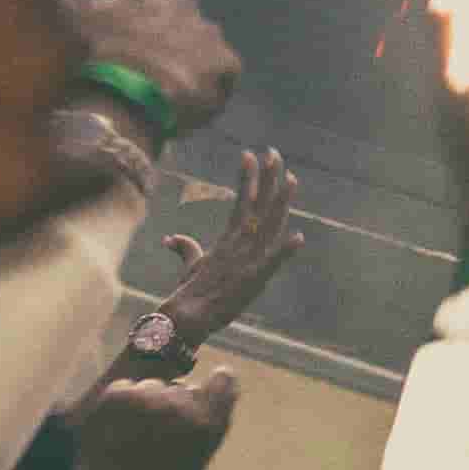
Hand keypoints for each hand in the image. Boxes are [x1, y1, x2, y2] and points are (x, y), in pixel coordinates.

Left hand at [66, 360, 238, 469]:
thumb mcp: (199, 457)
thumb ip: (215, 420)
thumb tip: (223, 375)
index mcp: (205, 422)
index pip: (223, 379)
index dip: (215, 384)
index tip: (205, 395)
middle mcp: (179, 404)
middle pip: (182, 388)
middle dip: (174, 405)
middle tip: (157, 435)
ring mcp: (146, 396)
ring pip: (153, 386)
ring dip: (147, 403)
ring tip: (134, 434)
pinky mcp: (117, 393)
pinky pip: (127, 387)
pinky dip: (122, 403)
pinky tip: (118, 427)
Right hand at [67, 0, 240, 136]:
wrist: (123, 100)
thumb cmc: (91, 62)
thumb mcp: (67, 27)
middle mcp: (178, 5)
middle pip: (179, 13)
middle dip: (168, 32)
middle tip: (151, 64)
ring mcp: (206, 32)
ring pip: (203, 43)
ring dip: (191, 59)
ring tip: (171, 89)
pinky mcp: (226, 61)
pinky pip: (224, 72)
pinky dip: (212, 86)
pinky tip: (192, 103)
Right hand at [140, 148, 305, 360]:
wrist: (185, 316)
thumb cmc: (188, 292)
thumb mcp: (191, 266)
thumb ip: (186, 248)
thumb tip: (169, 239)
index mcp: (229, 239)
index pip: (243, 202)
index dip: (250, 178)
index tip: (251, 155)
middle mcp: (239, 244)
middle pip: (259, 205)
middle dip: (268, 178)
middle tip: (273, 152)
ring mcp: (247, 261)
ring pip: (269, 225)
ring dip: (281, 201)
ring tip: (290, 177)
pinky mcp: (252, 281)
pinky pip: (271, 264)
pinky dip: (285, 252)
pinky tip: (299, 238)